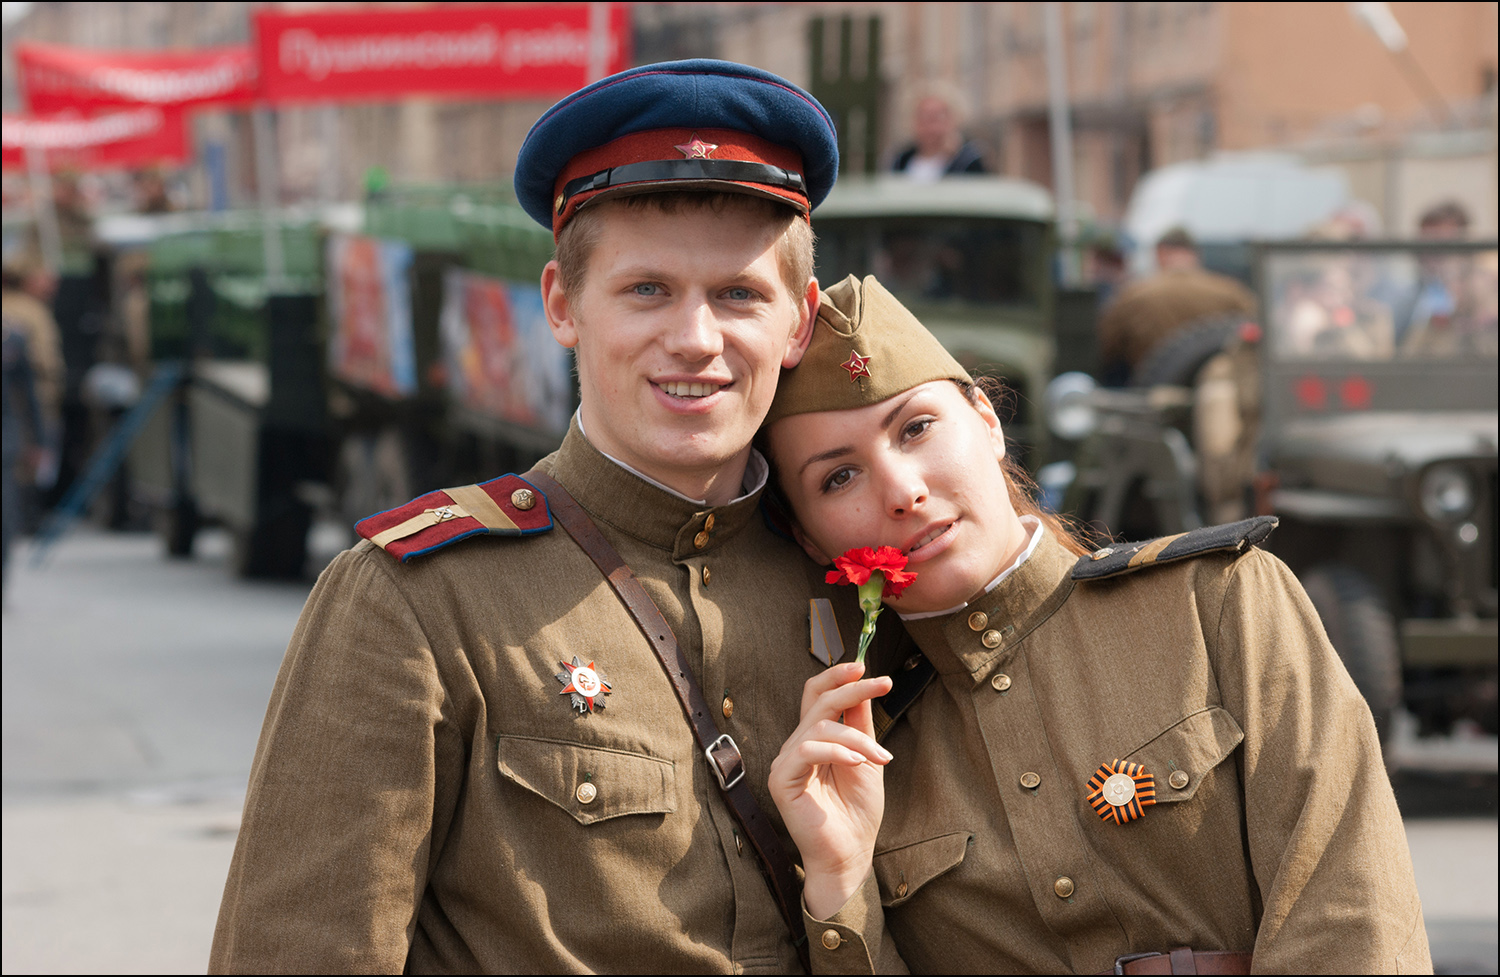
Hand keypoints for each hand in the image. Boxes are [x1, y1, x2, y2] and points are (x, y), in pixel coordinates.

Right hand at [769, 661, 893, 918]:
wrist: (850, 855)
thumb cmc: (858, 812)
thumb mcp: (867, 759)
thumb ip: (860, 725)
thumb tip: (862, 686)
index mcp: (815, 739)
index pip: (816, 695)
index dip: (838, 676)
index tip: (865, 667)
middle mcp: (797, 745)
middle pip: (817, 700)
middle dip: (852, 688)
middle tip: (883, 684)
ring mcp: (787, 762)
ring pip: (820, 726)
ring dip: (858, 738)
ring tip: (881, 759)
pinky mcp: (782, 780)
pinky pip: (806, 750)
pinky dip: (836, 751)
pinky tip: (858, 764)